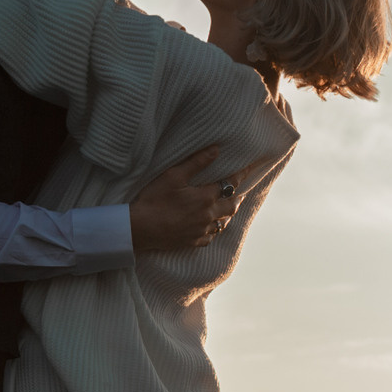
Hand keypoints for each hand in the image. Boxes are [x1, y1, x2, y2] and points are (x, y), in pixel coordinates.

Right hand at [128, 149, 252, 250]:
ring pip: (222, 224)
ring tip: (227, 210)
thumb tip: (216, 149)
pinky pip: (210, 237)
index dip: (241, 175)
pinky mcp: (193, 242)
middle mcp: (208, 215)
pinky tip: (211, 229)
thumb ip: (196, 163)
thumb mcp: (173, 176)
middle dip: (236, 198)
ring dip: (226, 215)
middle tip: (240, 193)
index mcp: (205, 198)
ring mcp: (201, 231)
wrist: (140, 229)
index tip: (250, 168)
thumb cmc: (154, 200)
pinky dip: (213, 231)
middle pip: (231, 207)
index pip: (229, 184)